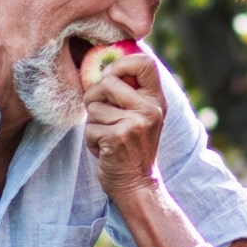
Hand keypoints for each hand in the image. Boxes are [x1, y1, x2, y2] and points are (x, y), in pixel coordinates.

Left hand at [83, 53, 165, 196]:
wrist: (137, 184)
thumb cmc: (132, 146)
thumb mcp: (141, 116)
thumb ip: (129, 92)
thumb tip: (101, 67)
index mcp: (156, 100)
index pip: (145, 62)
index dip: (121, 63)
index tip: (110, 76)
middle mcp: (150, 109)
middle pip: (107, 81)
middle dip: (94, 97)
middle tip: (102, 115)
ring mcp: (135, 123)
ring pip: (94, 106)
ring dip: (93, 123)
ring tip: (108, 136)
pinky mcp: (117, 138)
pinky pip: (90, 127)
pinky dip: (91, 140)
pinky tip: (105, 149)